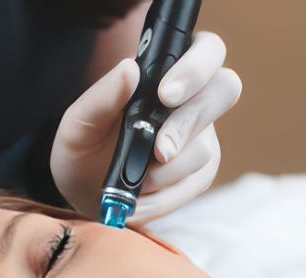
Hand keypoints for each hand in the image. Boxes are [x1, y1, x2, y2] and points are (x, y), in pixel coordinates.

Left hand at [51, 31, 241, 222]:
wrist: (86, 193)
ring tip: (130, 180)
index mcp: (168, 71)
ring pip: (203, 149)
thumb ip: (102, 96)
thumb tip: (129, 69)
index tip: (165, 95)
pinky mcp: (201, 173)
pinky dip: (162, 198)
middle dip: (188, 125)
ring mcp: (202, 137)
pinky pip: (194, 185)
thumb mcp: (80, 123)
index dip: (196, 69)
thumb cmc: (84, 148)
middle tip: (158, 151)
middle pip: (225, 91)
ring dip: (163, 171)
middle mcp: (194, 99)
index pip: (207, 50)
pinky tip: (139, 199)